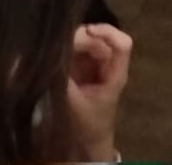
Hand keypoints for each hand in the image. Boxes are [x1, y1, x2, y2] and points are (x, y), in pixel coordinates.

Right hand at [67, 23, 132, 162]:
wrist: (89, 140)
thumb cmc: (87, 124)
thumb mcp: (72, 103)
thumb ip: (61, 80)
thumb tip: (49, 58)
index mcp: (115, 74)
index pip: (122, 45)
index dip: (107, 32)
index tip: (86, 31)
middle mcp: (109, 65)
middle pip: (100, 39)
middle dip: (80, 38)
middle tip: (59, 47)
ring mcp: (98, 64)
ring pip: (88, 41)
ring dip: (71, 43)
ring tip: (54, 53)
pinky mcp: (85, 66)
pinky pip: (78, 49)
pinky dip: (66, 49)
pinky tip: (54, 56)